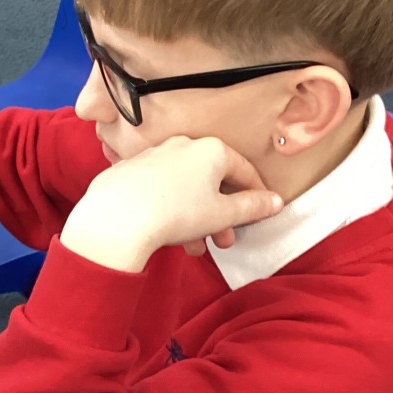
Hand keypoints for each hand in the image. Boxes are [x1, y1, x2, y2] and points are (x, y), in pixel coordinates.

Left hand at [59, 136, 283, 272]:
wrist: (118, 217)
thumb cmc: (175, 212)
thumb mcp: (223, 214)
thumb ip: (252, 207)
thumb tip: (275, 201)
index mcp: (211, 150)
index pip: (244, 170)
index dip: (256, 194)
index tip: (262, 211)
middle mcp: (182, 146)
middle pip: (212, 182)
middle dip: (221, 215)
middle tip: (224, 241)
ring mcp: (153, 156)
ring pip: (185, 189)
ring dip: (195, 219)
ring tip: (194, 247)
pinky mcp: (130, 171)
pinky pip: (159, 190)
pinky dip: (169, 210)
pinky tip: (167, 234)